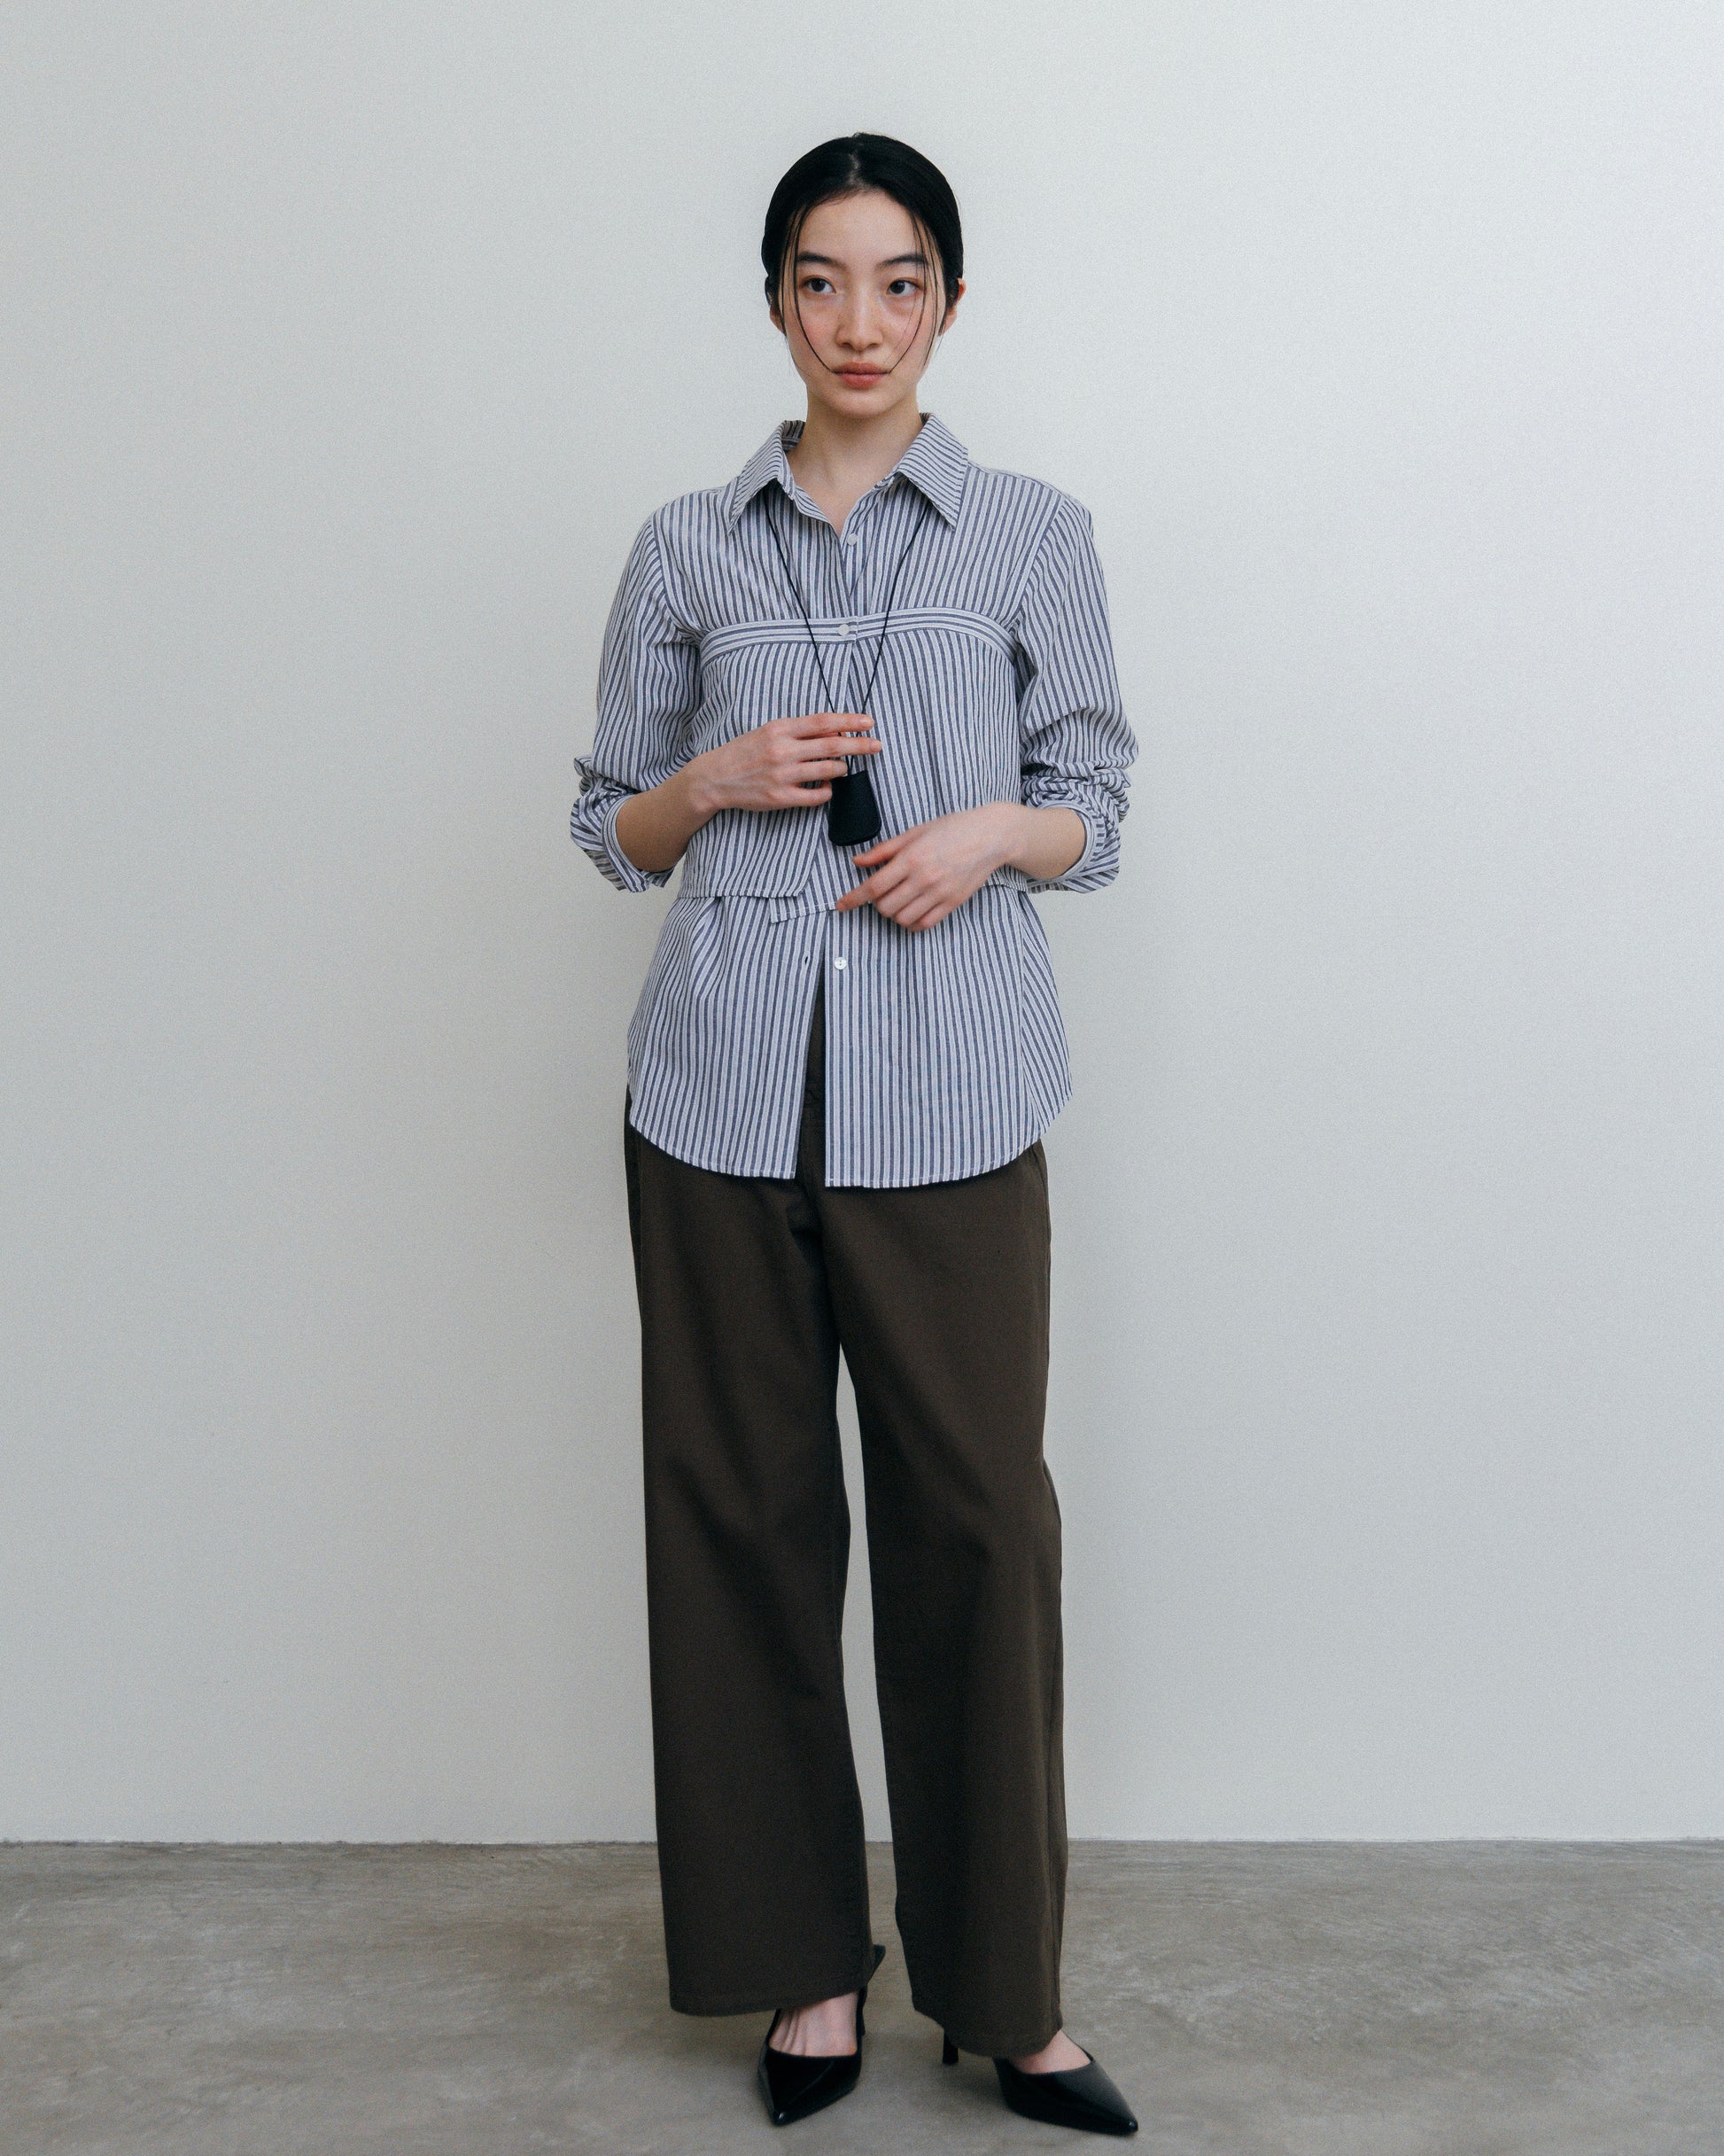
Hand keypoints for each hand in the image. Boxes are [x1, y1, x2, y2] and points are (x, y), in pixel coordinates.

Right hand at [690, 711, 880, 815]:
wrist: (716, 777)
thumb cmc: (745, 752)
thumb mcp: (769, 731)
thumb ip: (799, 731)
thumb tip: (834, 732)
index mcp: (780, 729)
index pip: (823, 722)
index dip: (849, 722)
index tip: (868, 722)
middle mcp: (782, 751)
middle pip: (832, 746)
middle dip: (859, 746)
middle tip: (876, 745)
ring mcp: (782, 776)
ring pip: (829, 771)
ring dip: (842, 769)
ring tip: (842, 768)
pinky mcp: (781, 798)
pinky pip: (818, 796)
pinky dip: (828, 791)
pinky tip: (826, 786)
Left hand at [835, 804, 1023, 932]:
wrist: (990, 836)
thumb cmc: (952, 829)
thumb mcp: (915, 832)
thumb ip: (884, 850)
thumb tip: (858, 862)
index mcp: (911, 858)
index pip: (874, 885)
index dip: (854, 898)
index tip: (841, 905)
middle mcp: (924, 878)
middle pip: (885, 906)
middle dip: (876, 903)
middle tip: (882, 892)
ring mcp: (939, 893)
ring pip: (903, 918)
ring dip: (893, 914)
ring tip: (898, 900)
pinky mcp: (952, 903)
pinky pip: (924, 924)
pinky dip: (911, 922)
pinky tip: (912, 911)